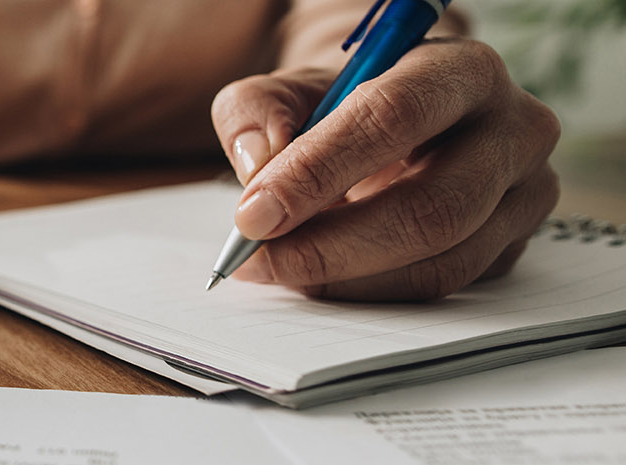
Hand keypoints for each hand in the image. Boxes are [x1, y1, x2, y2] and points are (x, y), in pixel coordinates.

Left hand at [210, 38, 560, 300]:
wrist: (395, 125)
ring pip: (441, 261)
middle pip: (432, 206)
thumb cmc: (341, 106)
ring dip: (347, 279)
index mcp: (461, 70)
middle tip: (258, 259)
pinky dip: (370, 292)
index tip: (254, 214)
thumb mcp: (286, 90)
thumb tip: (259, 168)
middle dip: (330, 245)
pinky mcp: (514, 245)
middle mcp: (514, 129)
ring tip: (279, 269)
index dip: (318, 170)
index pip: (394, 117)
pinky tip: (321, 279)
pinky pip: (442, 286)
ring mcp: (526, 193)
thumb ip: (255, 114)